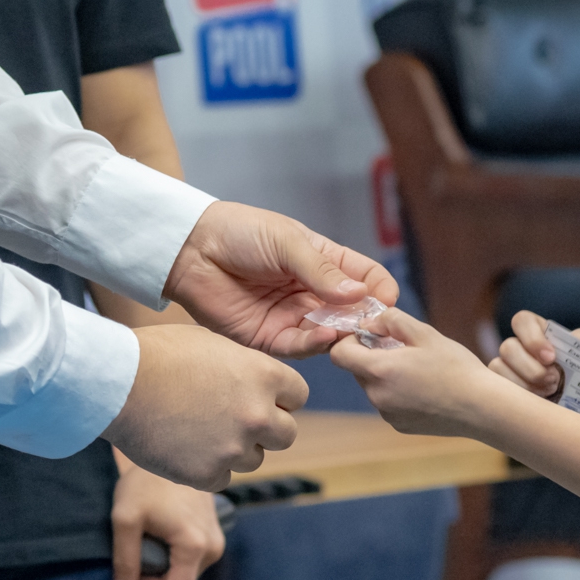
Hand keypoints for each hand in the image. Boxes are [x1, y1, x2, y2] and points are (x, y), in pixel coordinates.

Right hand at [106, 324, 306, 489]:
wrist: (114, 384)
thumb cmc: (157, 355)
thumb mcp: (212, 345)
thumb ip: (244, 368)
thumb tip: (259, 385)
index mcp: (264, 376)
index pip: (298, 395)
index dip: (278, 396)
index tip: (256, 396)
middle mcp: (257, 415)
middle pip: (286, 434)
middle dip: (265, 428)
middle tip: (232, 419)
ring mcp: (233, 449)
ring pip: (253, 459)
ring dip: (235, 449)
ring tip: (198, 429)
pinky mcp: (207, 475)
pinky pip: (222, 478)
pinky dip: (206, 468)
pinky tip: (183, 447)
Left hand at [109, 454, 225, 579]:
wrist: (173, 451)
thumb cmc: (146, 482)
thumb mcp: (125, 518)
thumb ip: (125, 558)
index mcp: (192, 546)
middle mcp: (211, 547)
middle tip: (130, 553)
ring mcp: (216, 541)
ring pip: (182, 574)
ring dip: (160, 568)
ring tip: (145, 536)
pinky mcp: (214, 535)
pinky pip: (189, 560)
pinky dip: (170, 558)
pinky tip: (158, 533)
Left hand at [164, 201, 399, 358]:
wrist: (191, 249)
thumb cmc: (239, 232)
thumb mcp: (287, 242)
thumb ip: (321, 270)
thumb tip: (361, 293)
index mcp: (322, 262)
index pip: (363, 278)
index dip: (379, 290)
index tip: (388, 301)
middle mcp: (311, 293)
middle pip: (350, 312)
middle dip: (364, 320)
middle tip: (374, 325)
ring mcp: (291, 316)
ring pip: (329, 333)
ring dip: (342, 334)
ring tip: (349, 331)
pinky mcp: (269, 337)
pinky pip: (299, 347)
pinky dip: (315, 344)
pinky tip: (325, 336)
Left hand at [322, 305, 520, 438]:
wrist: (482, 408)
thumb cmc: (456, 367)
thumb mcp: (425, 333)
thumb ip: (391, 321)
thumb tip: (369, 322)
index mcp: (380, 370)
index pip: (339, 354)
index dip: (349, 341)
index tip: (371, 335)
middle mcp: (377, 396)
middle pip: (357, 370)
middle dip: (372, 356)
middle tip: (403, 349)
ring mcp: (387, 414)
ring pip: (373, 386)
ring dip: (386, 375)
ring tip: (418, 369)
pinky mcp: (399, 425)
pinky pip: (388, 403)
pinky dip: (398, 393)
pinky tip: (425, 388)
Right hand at [490, 309, 579, 400]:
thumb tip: (576, 339)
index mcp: (538, 333)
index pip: (522, 321)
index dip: (533, 338)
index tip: (551, 357)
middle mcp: (518, 348)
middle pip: (508, 347)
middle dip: (531, 368)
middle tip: (554, 381)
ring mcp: (506, 369)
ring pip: (498, 367)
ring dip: (525, 384)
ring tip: (549, 393)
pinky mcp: (501, 390)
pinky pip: (498, 388)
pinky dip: (517, 397)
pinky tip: (536, 404)